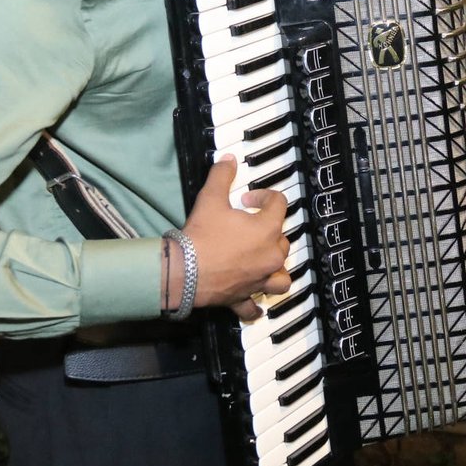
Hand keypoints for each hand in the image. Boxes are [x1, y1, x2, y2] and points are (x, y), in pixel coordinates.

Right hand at [181, 156, 292, 320]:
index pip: (279, 204)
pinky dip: (256, 304)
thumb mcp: (210, 198)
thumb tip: (227, 160)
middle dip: (268, 229)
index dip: (263, 196)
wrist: (183, 272)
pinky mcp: (244, 297)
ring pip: (282, 276)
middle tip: (248, 224)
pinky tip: (253, 301)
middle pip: (282, 238)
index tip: (246, 198)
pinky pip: (256, 305)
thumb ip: (222, 176)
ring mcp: (259, 280)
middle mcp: (270, 257)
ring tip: (264, 261)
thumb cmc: (201, 235)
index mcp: (267, 230)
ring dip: (276, 268)